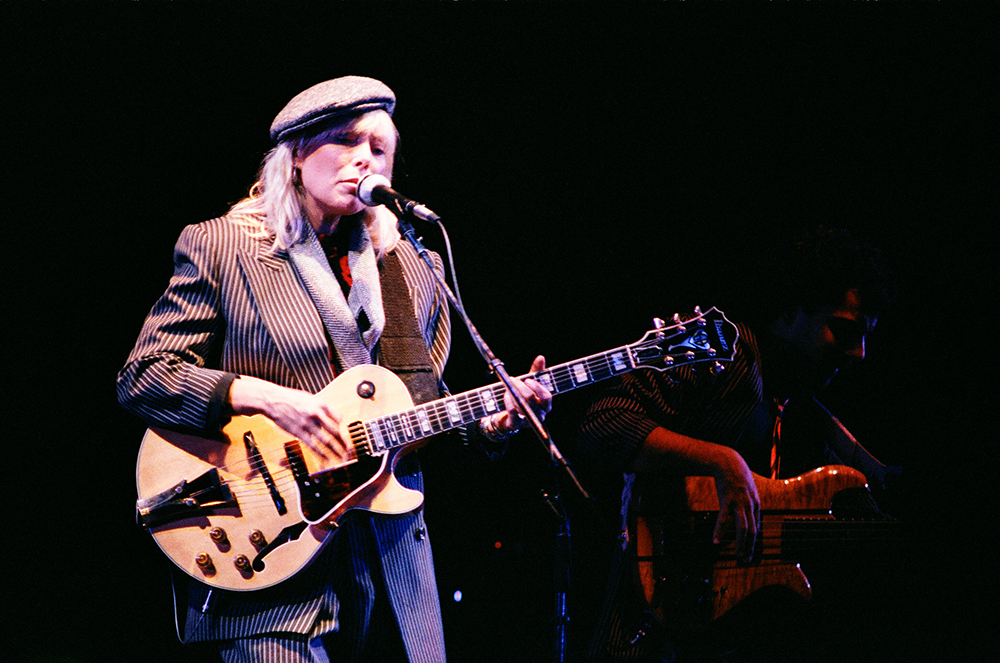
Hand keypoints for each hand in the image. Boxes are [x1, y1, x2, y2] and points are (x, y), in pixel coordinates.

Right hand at [229, 376, 347, 460]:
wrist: (272, 400)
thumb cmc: (290, 398)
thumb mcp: (309, 398)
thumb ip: (322, 407)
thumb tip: (334, 416)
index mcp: (321, 404)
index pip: (338, 419)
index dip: (343, 429)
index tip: (346, 436)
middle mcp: (317, 414)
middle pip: (336, 431)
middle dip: (344, 442)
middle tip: (349, 450)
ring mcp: (308, 424)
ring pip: (327, 440)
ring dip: (336, 450)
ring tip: (342, 457)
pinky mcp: (299, 432)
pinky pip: (313, 445)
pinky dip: (321, 453)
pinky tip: (326, 459)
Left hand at [492, 355, 552, 434]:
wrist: (505, 416)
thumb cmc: (520, 398)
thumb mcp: (528, 384)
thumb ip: (535, 372)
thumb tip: (541, 358)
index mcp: (545, 405)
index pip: (547, 397)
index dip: (537, 388)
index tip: (527, 379)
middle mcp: (539, 415)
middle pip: (534, 401)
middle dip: (523, 388)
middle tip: (514, 380)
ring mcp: (528, 422)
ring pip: (523, 407)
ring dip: (514, 394)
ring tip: (508, 386)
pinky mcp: (515, 426)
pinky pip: (513, 414)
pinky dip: (509, 403)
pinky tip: (505, 395)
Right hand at [711, 449, 760, 562]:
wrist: (727, 461)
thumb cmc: (736, 477)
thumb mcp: (747, 490)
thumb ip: (749, 504)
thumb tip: (748, 518)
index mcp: (756, 504)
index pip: (756, 527)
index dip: (753, 542)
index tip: (749, 552)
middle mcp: (750, 505)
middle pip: (753, 531)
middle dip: (750, 547)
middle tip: (746, 560)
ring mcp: (740, 503)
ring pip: (743, 528)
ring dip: (741, 544)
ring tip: (738, 555)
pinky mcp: (727, 500)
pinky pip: (724, 520)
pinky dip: (720, 532)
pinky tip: (716, 541)